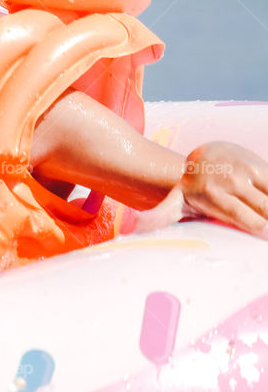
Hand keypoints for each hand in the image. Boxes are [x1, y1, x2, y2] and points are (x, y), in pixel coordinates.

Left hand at [138, 141, 267, 238]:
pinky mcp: (260, 165)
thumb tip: (137, 227)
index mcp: (211, 194)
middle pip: (262, 207)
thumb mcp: (175, 202)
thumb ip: (159, 216)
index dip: (256, 226)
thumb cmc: (190, 188)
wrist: (202, 156)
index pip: (240, 214)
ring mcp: (246, 171)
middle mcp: (230, 181)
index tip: (265, 234)